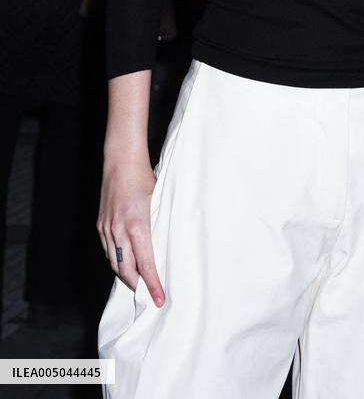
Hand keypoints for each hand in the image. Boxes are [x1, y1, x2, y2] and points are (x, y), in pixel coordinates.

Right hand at [97, 156, 164, 306]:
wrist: (121, 162)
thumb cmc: (144, 179)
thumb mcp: (159, 203)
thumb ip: (159, 226)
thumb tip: (165, 246)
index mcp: (137, 226)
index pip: (146, 265)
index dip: (153, 284)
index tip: (159, 298)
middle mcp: (119, 231)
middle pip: (126, 270)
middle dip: (138, 285)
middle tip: (149, 293)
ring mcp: (107, 229)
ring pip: (115, 263)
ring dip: (126, 275)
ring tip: (139, 281)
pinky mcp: (100, 225)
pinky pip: (108, 251)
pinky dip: (116, 260)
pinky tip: (125, 262)